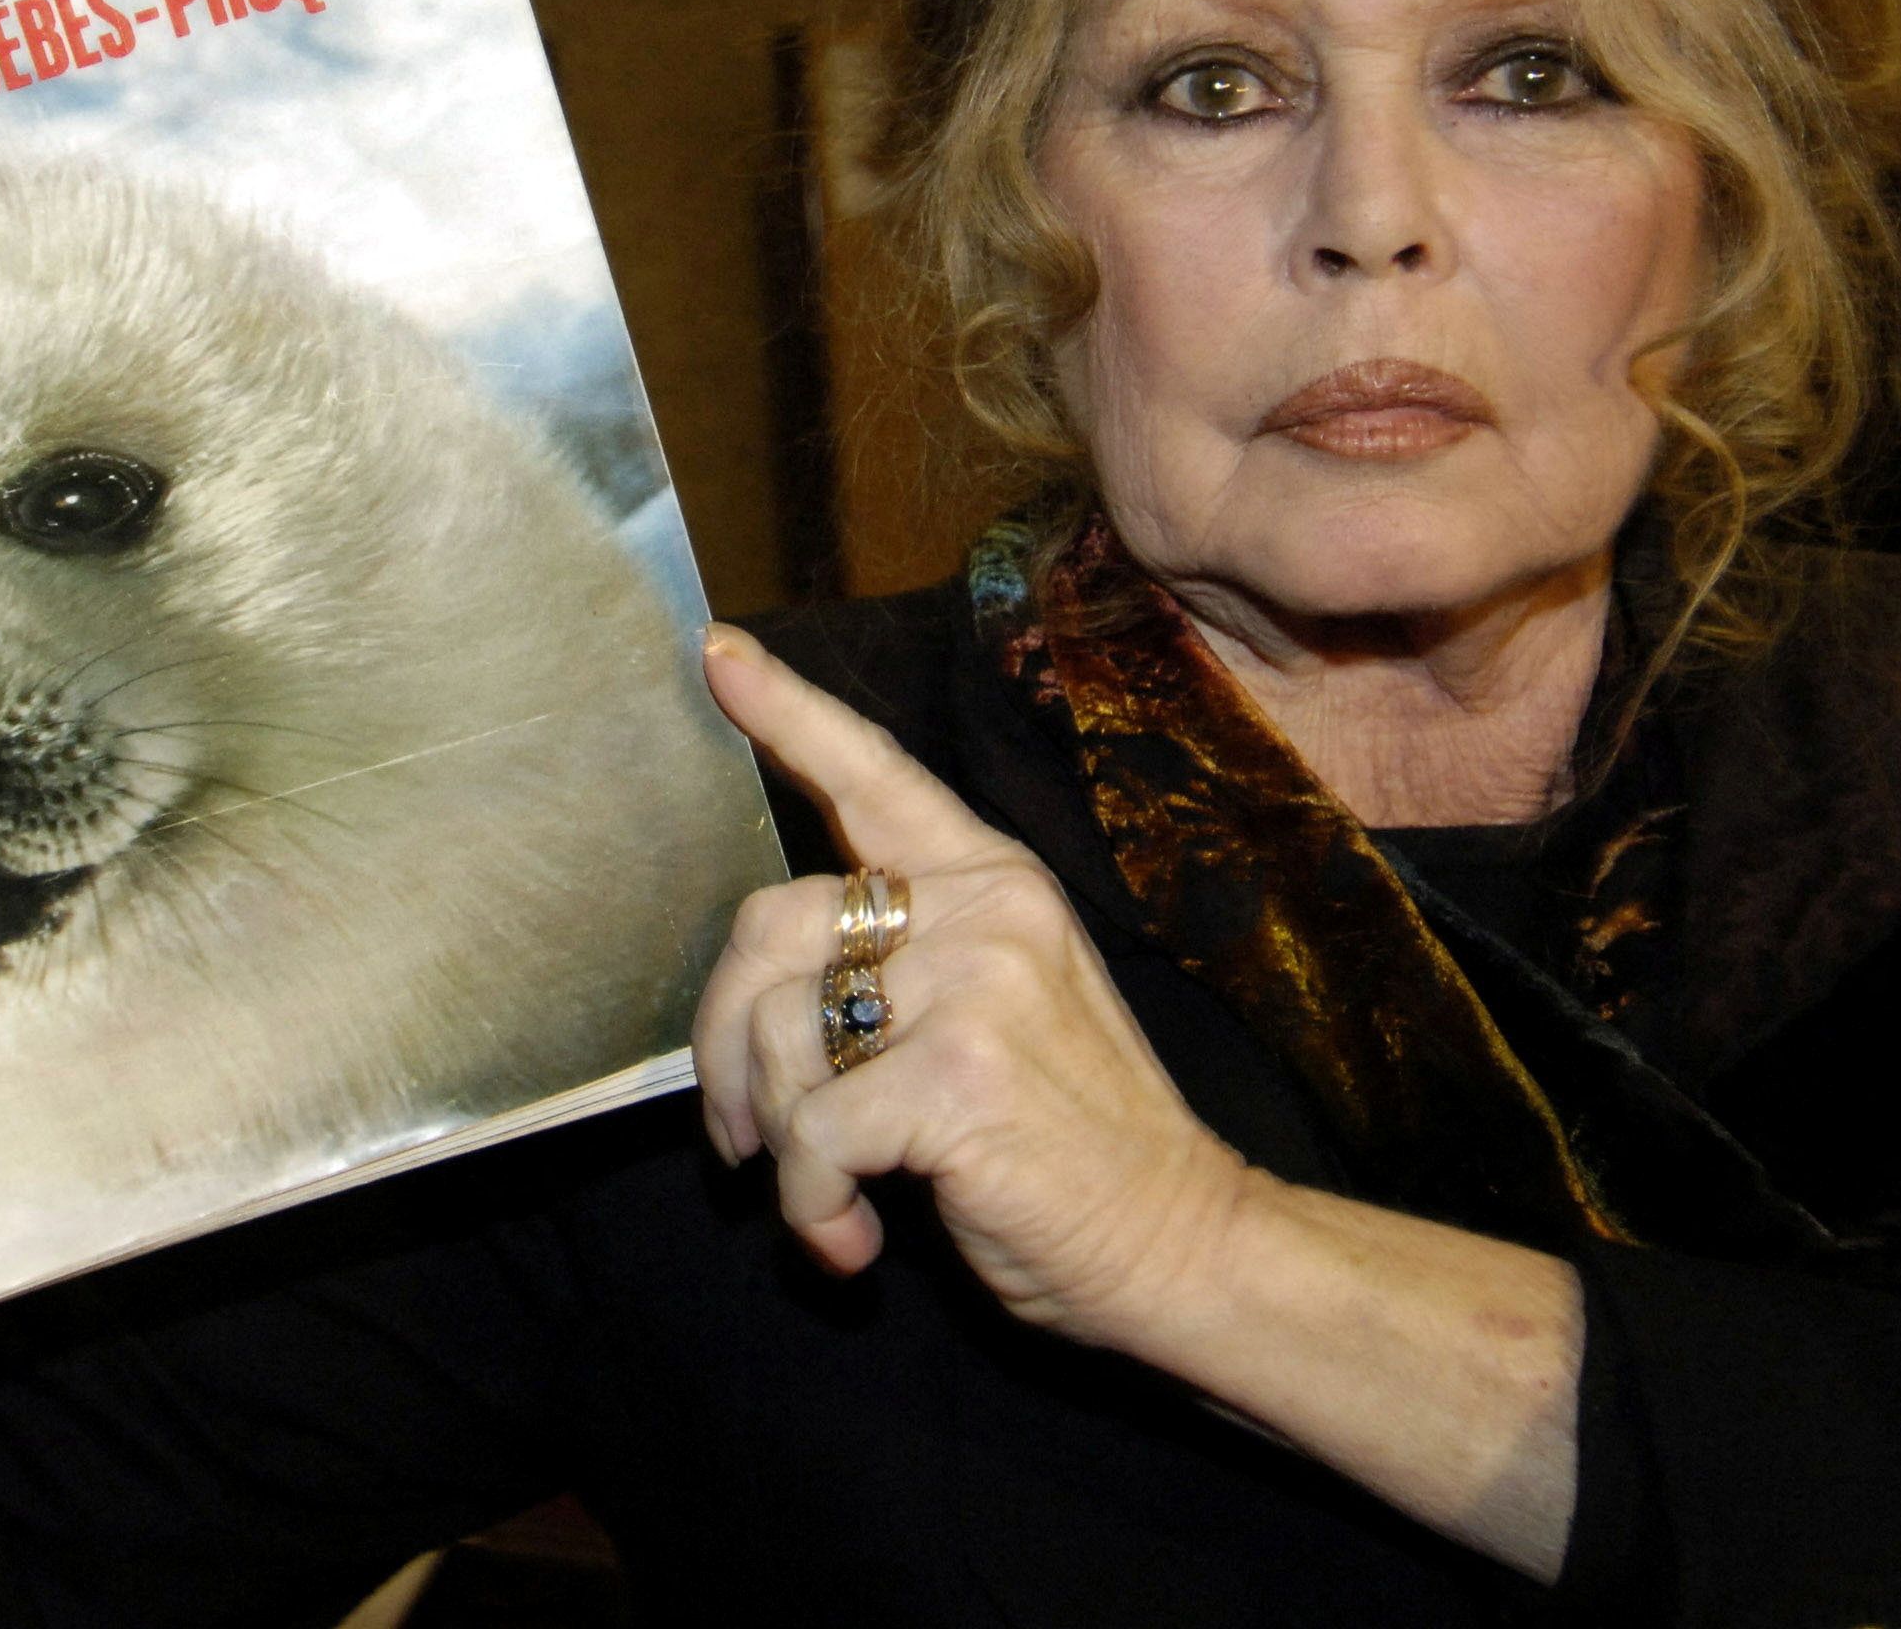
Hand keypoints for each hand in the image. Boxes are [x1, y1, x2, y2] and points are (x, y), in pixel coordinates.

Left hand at [692, 624, 1252, 1349]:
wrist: (1183, 1246)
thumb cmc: (1071, 1147)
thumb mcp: (997, 1018)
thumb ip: (898, 973)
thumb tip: (757, 999)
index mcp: (993, 882)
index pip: (873, 776)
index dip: (786, 715)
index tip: (717, 654)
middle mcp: (985, 909)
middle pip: (769, 923)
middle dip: (721, 1041)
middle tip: (739, 1133)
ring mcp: (976, 984)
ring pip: (776, 1032)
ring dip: (774, 1140)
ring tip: (825, 1197)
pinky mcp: (954, 1075)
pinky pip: (810, 1129)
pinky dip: (809, 1201)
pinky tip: (852, 1236)